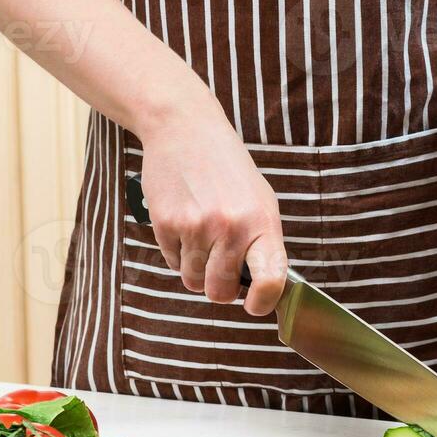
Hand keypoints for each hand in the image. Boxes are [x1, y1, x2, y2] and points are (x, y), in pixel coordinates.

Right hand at [136, 96, 287, 315]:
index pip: (270, 279)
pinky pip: (173, 263)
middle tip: (221, 267)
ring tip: (202, 237)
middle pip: (220, 292)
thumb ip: (263, 244)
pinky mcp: (166, 224)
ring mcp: (196, 227)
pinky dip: (178, 253)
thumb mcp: (260, 202)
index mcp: (262, 223)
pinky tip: (185, 223)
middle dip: (220, 288)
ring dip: (196, 270)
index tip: (254, 306)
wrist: (186, 130)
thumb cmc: (228, 171)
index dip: (264, 303)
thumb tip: (262, 289)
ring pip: (193, 281)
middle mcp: (230, 227)